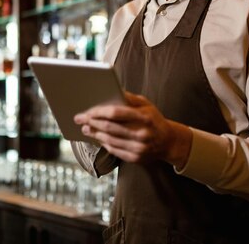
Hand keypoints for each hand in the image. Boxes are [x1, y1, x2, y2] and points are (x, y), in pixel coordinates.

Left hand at [73, 92, 192, 166]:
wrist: (169, 142)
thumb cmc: (154, 119)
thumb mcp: (146, 104)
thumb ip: (129, 98)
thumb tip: (112, 91)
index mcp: (144, 117)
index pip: (116, 113)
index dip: (99, 112)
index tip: (87, 111)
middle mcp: (142, 133)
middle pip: (110, 128)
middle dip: (92, 122)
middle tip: (80, 118)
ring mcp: (139, 148)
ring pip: (110, 140)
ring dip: (95, 134)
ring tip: (86, 128)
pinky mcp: (136, 158)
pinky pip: (114, 150)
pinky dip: (104, 144)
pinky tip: (97, 138)